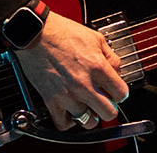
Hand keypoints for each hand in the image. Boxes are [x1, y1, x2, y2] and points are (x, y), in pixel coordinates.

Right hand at [12, 12, 129, 129]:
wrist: (35, 33)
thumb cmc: (62, 32)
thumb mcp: (95, 38)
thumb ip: (110, 56)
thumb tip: (117, 72)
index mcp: (98, 67)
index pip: (121, 93)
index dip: (120, 93)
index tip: (115, 92)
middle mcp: (84, 84)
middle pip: (109, 113)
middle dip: (110, 108)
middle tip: (105, 102)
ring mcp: (67, 95)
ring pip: (88, 121)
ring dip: (90, 116)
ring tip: (87, 107)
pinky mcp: (51, 100)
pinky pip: (63, 124)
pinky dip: (69, 122)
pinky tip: (71, 112)